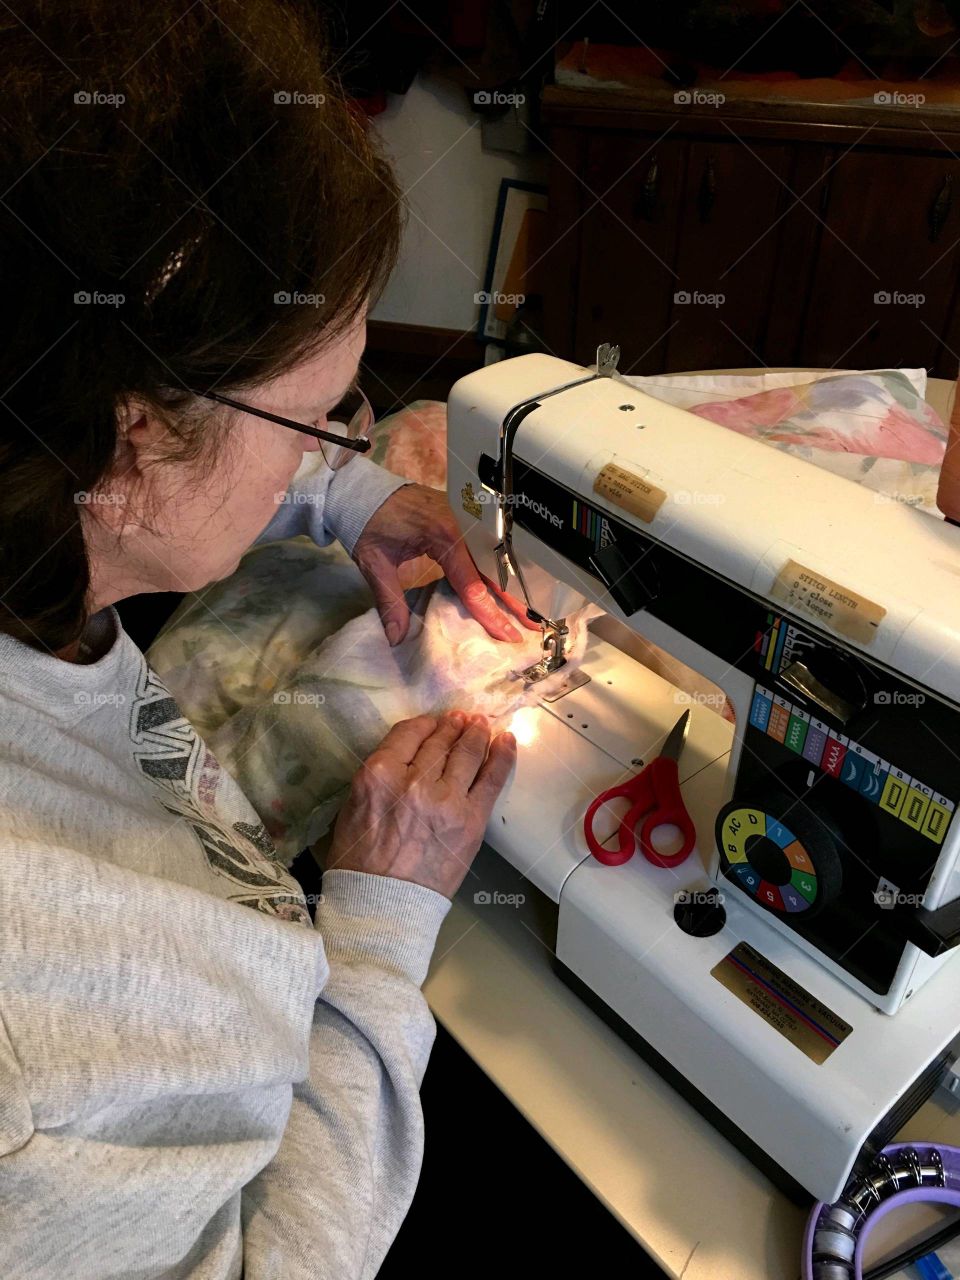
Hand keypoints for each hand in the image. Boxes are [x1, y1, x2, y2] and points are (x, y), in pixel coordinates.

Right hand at [324, 712, 516, 898]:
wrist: (382, 904)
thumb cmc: (359, 862)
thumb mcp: (352, 807)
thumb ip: (378, 777)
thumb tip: (406, 758)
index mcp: (378, 775)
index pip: (408, 734)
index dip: (425, 724)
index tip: (434, 722)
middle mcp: (414, 781)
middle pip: (440, 741)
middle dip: (453, 726)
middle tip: (463, 718)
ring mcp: (447, 800)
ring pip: (468, 753)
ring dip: (477, 734)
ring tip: (482, 724)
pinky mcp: (472, 820)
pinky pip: (492, 778)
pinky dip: (502, 755)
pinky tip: (506, 740)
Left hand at [352, 483, 537, 645]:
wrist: (361, 489)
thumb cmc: (367, 521)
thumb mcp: (373, 563)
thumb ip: (389, 601)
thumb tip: (397, 638)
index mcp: (443, 534)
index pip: (472, 584)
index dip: (490, 613)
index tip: (507, 635)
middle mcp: (462, 524)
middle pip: (494, 570)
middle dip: (514, 601)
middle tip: (534, 627)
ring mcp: (465, 518)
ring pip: (493, 559)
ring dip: (510, 586)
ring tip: (528, 611)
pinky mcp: (463, 518)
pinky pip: (484, 548)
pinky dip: (497, 570)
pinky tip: (507, 586)